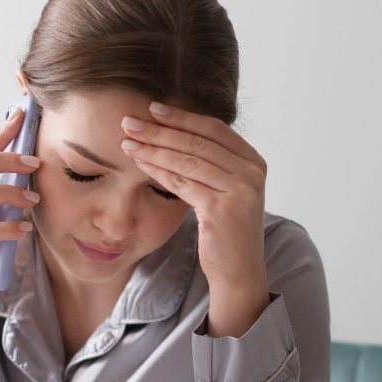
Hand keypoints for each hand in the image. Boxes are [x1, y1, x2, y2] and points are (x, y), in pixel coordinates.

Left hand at [120, 102, 270, 338]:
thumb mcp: (225, 191)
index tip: (153, 108)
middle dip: (161, 129)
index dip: (183, 116)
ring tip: (128, 141)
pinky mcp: (222, 208)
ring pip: (188, 159)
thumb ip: (212, 164)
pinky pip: (182, 182)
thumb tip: (174, 134)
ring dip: (154, 148)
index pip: (214, 129)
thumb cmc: (226, 233)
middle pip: (199, 141)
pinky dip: (158, 170)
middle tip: (130, 120)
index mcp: (254, 162)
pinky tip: (139, 163)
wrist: (238, 274)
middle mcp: (252, 172)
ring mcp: (240, 190)